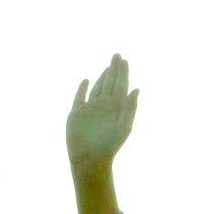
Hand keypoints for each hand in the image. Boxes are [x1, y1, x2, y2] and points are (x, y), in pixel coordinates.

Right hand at [66, 54, 138, 173]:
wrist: (90, 159)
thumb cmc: (109, 146)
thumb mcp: (124, 126)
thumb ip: (130, 107)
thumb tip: (136, 89)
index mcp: (116, 108)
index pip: (121, 86)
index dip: (123, 73)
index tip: (124, 60)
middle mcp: (104, 106)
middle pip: (110, 84)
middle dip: (114, 69)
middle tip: (118, 55)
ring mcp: (90, 109)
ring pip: (97, 88)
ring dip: (103, 77)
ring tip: (109, 66)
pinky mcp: (76, 114)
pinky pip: (80, 98)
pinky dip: (82, 89)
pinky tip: (86, 81)